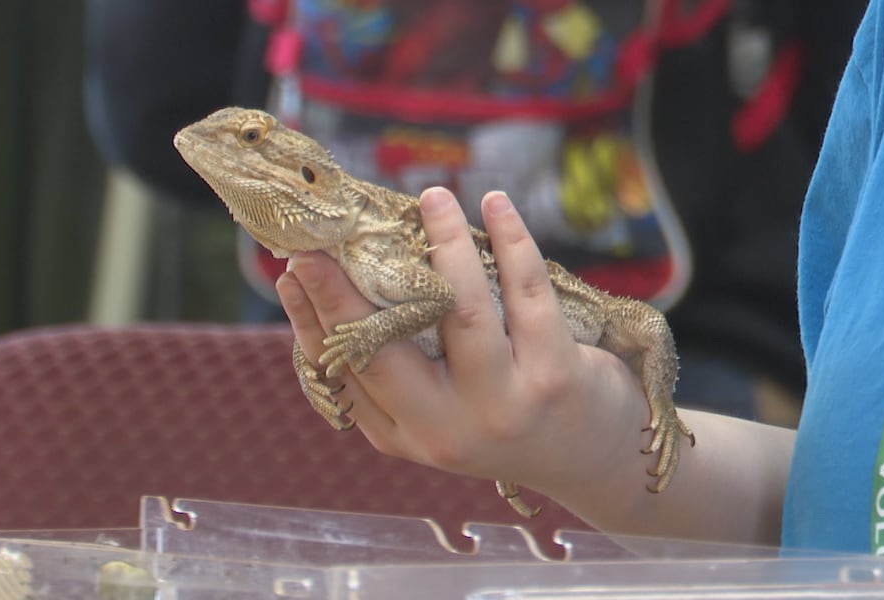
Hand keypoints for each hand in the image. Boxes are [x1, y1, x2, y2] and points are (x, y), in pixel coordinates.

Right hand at [275, 187, 651, 500]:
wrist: (594, 457)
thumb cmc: (502, 414)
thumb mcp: (438, 412)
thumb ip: (396, 366)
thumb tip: (338, 289)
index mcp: (404, 434)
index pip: (342, 373)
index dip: (309, 318)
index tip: (289, 267)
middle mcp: (446, 431)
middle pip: (383, 350)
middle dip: (341, 291)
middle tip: (319, 239)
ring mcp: (503, 406)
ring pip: (461, 310)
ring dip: (442, 242)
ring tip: (431, 196)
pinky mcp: (556, 378)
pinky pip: (526, 292)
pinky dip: (510, 239)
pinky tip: (494, 203)